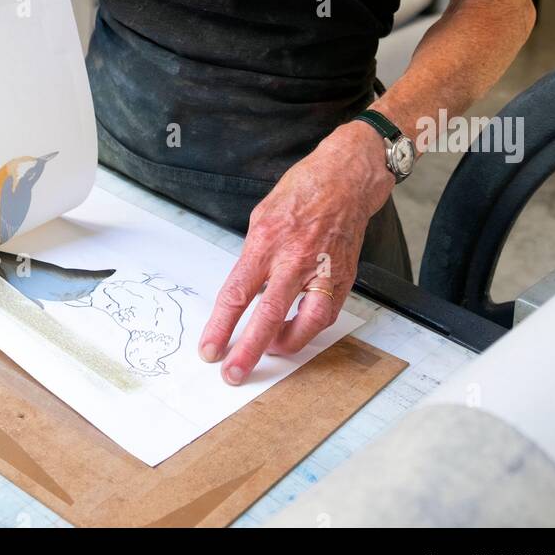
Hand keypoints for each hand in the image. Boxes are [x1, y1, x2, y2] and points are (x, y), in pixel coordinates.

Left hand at [199, 122, 394, 383]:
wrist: (345, 180)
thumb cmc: (301, 193)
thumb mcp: (262, 218)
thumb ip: (253, 256)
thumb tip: (243, 291)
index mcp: (266, 241)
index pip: (237, 293)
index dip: (221, 326)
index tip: (210, 349)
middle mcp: (294, 258)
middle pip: (268, 315)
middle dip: (248, 350)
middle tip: (233, 374)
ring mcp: (322, 269)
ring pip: (305, 323)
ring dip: (285, 346)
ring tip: (269, 354)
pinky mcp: (343, 277)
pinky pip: (325, 314)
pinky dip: (309, 329)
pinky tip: (296, 334)